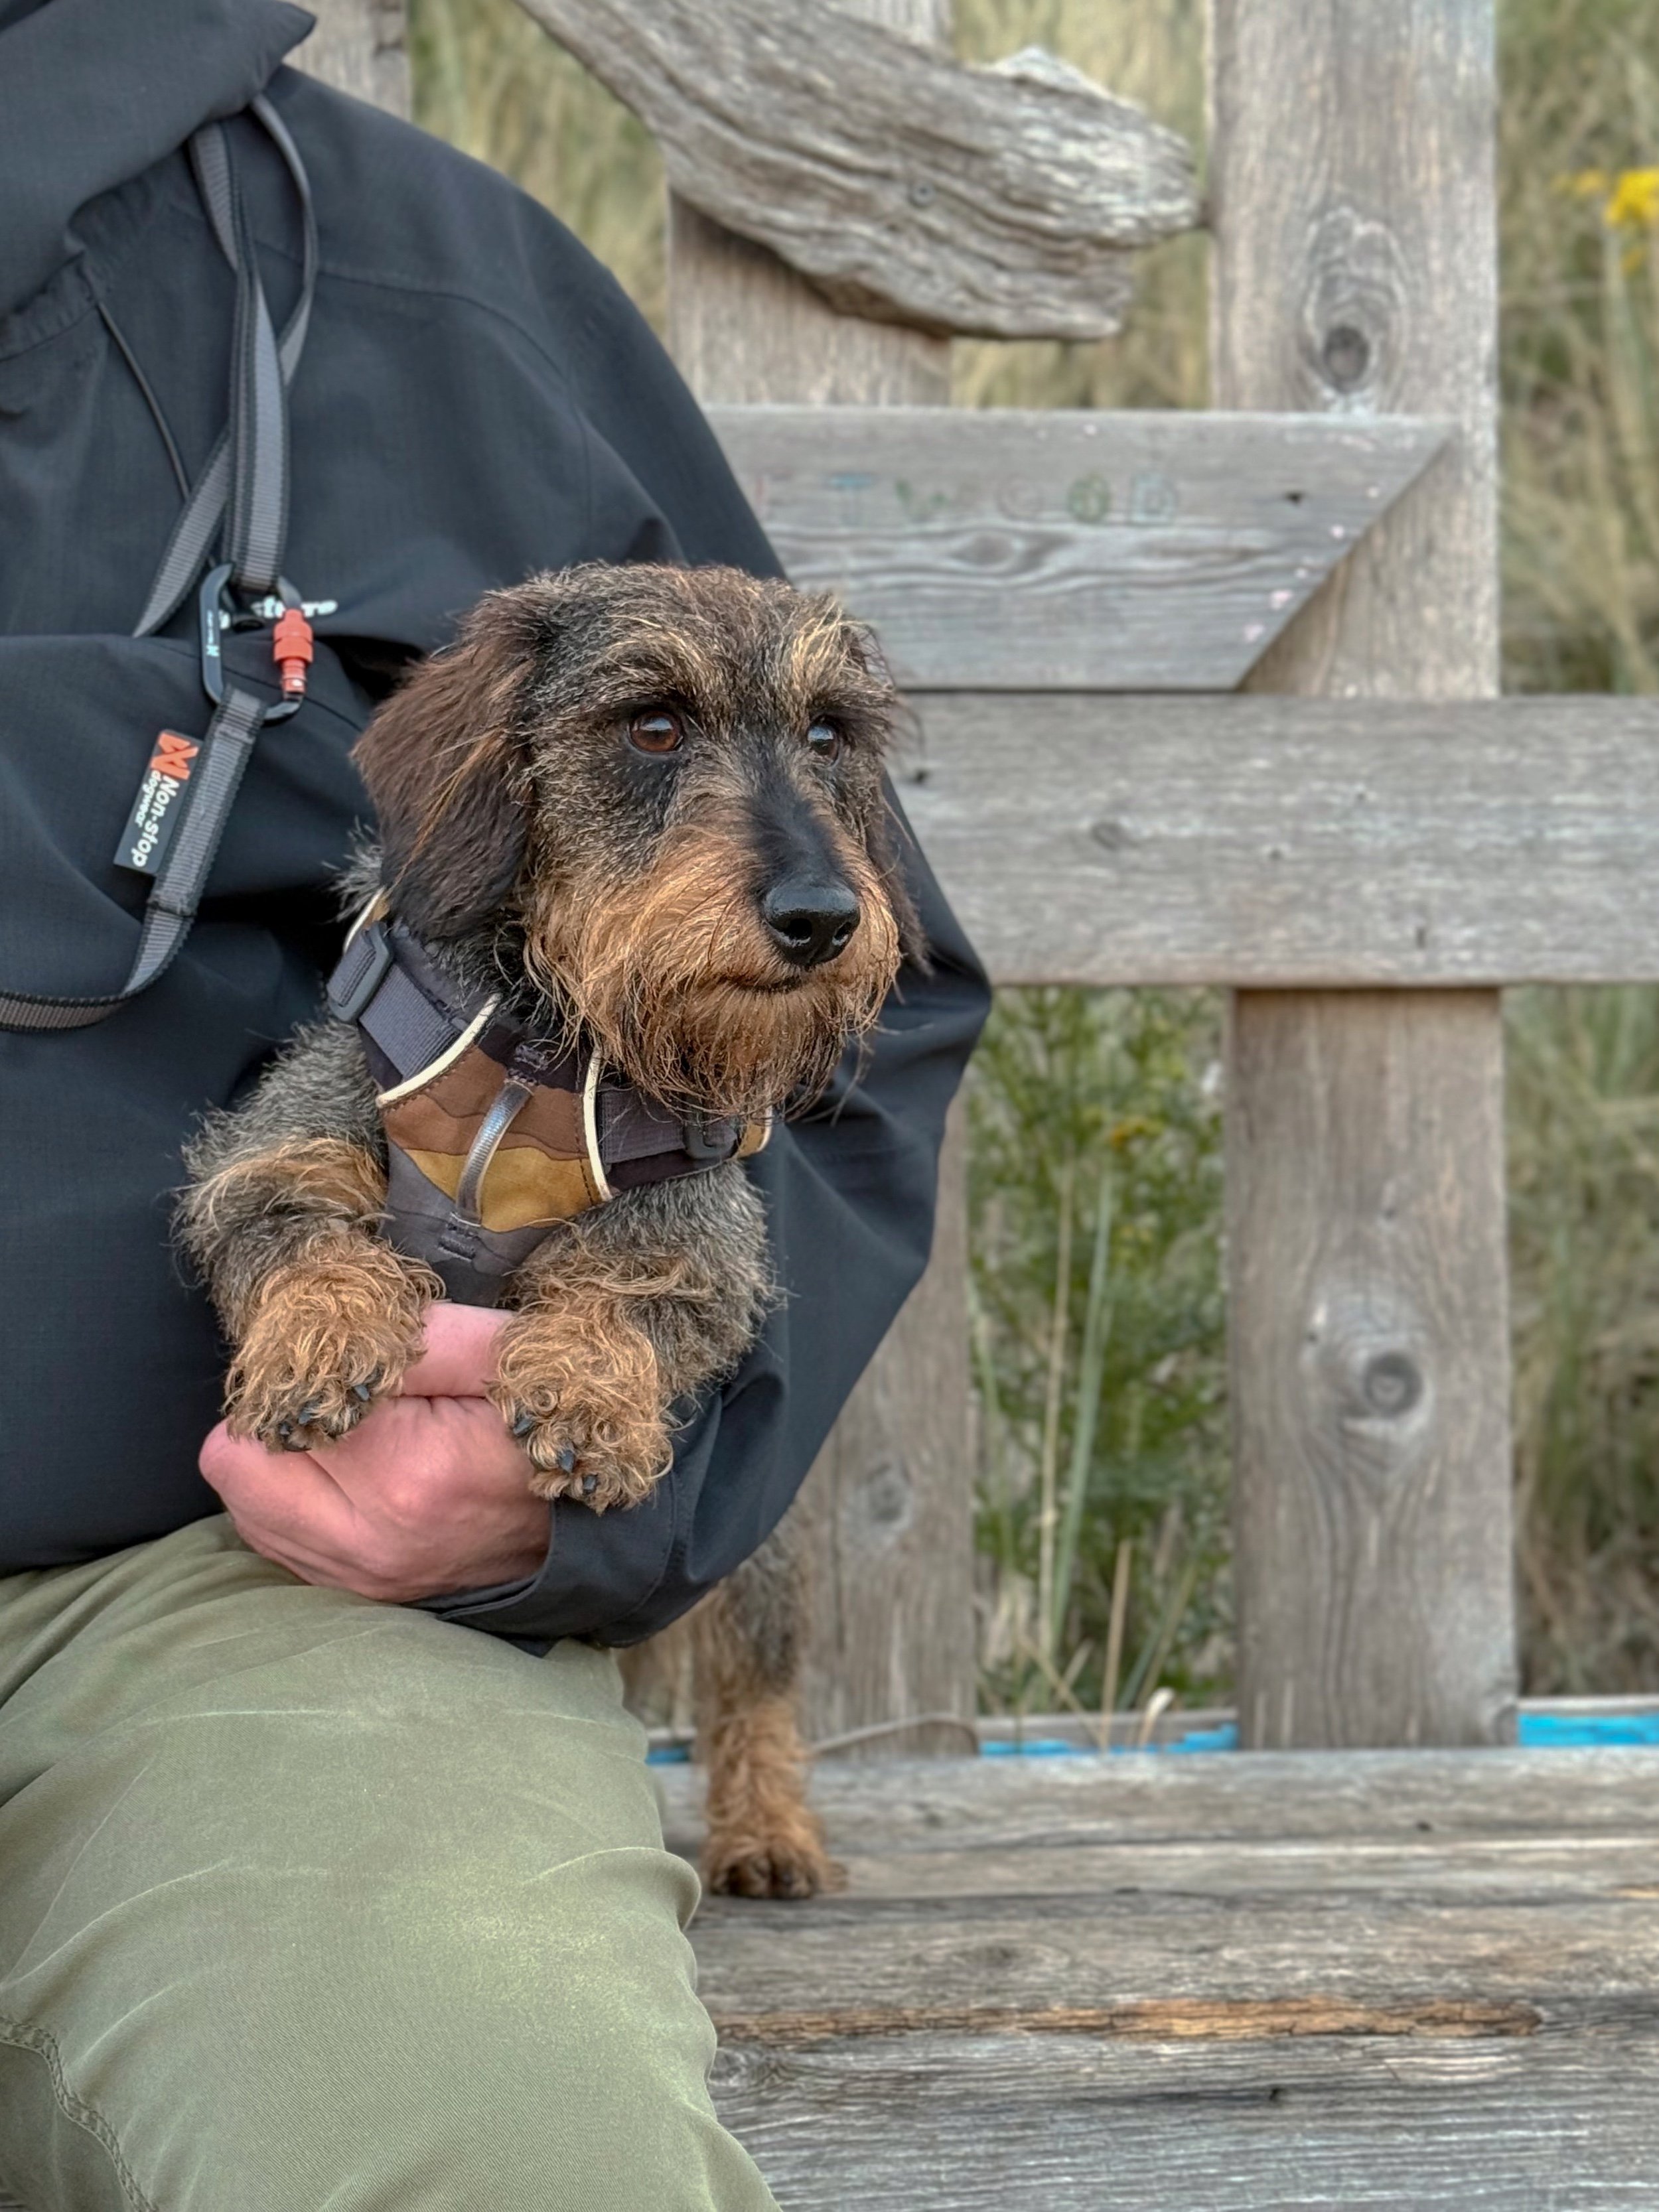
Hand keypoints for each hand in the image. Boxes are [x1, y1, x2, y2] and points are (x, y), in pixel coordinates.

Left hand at [199, 1302, 549, 1601]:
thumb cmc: (541, 1419)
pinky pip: (278, 1542)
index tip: (337, 1368)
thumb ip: (409, 1331)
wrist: (585, 1523)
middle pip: (235, 1470)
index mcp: (399, 1472)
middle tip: (333, 1402)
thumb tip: (323, 1329)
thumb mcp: (493, 1348)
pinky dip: (296, 1504)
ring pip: (247, 1510)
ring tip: (344, 1440)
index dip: (294, 1377)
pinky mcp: (360, 1593)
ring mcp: (360, 1578)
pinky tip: (348, 1478)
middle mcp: (364, 1541)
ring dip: (280, 1467)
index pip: (265, 1416)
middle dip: (274, 1424)